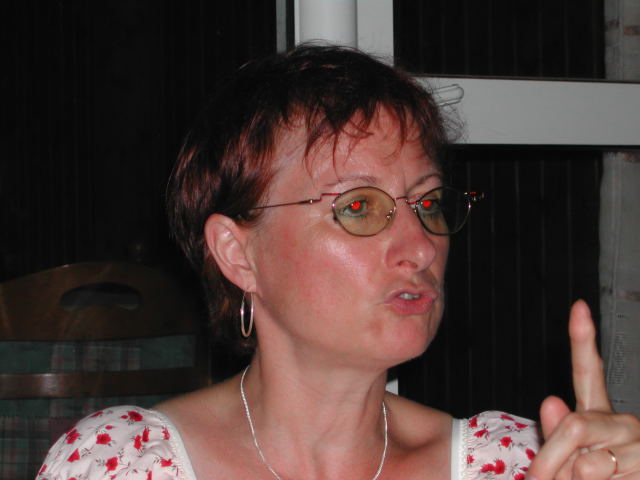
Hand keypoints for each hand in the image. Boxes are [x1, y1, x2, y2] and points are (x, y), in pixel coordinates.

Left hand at [527, 300, 639, 478]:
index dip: (583, 339)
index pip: (588, 372)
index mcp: (597, 415)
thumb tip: (550, 400)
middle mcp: (622, 423)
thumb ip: (554, 436)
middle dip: (548, 459)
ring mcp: (639, 445)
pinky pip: (599, 475)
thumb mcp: (565, 461)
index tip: (578, 307)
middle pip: (574, 426)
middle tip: (536, 479)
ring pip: (586, 462)